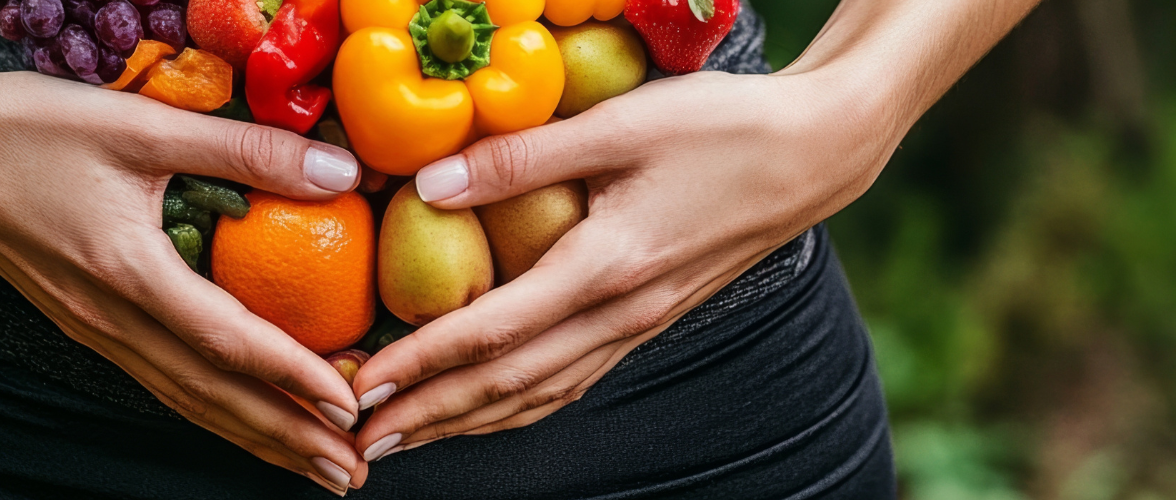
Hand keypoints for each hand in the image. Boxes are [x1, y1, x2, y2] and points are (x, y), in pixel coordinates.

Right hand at [0, 68, 369, 490]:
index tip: (353, 404)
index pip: (227, 342)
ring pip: (185, 400)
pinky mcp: (80, 323)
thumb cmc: (27, 127)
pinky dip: (210, 409)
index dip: (295, 376)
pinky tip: (240, 420)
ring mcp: (91, 329)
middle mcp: (108, 319)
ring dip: (253, 437)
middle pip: (211, 395)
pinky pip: (157, 382)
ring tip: (313, 466)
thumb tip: (341, 169)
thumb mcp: (140, 124)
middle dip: (286, 438)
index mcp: (127, 272)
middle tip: (352, 471)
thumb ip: (243, 148)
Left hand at [348, 70, 900, 460]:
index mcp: (605, 269)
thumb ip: (521, 157)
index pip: (491, 335)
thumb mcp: (618, 125)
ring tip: (407, 437)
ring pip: (540, 395)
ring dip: (467, 421)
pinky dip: (519, 405)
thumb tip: (428, 183)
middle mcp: (620, 314)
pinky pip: (572, 380)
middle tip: (359, 438)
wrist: (816, 152)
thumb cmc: (722, 128)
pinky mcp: (649, 319)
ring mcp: (638, 325)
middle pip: (507, 386)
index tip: (361, 388)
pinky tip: (490, 410)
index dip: (419, 365)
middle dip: (428, 415)